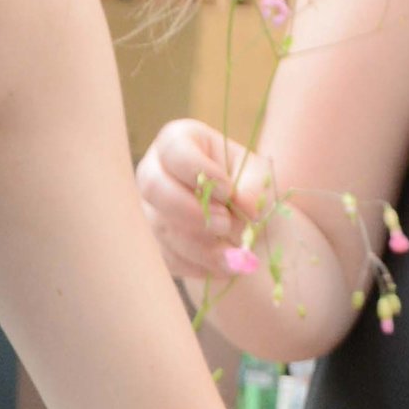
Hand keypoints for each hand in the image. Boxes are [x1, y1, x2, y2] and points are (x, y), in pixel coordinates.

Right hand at [136, 118, 275, 282]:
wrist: (244, 221)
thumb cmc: (247, 186)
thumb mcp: (259, 177)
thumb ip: (254, 187)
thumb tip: (245, 206)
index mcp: (178, 142)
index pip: (174, 149)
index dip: (199, 170)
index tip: (228, 190)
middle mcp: (153, 172)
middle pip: (154, 187)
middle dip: (192, 211)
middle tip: (226, 223)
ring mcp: (149, 209)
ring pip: (162, 228)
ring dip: (200, 246)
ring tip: (233, 254)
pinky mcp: (154, 243)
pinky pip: (166, 257)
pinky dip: (197, 265)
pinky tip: (222, 266)